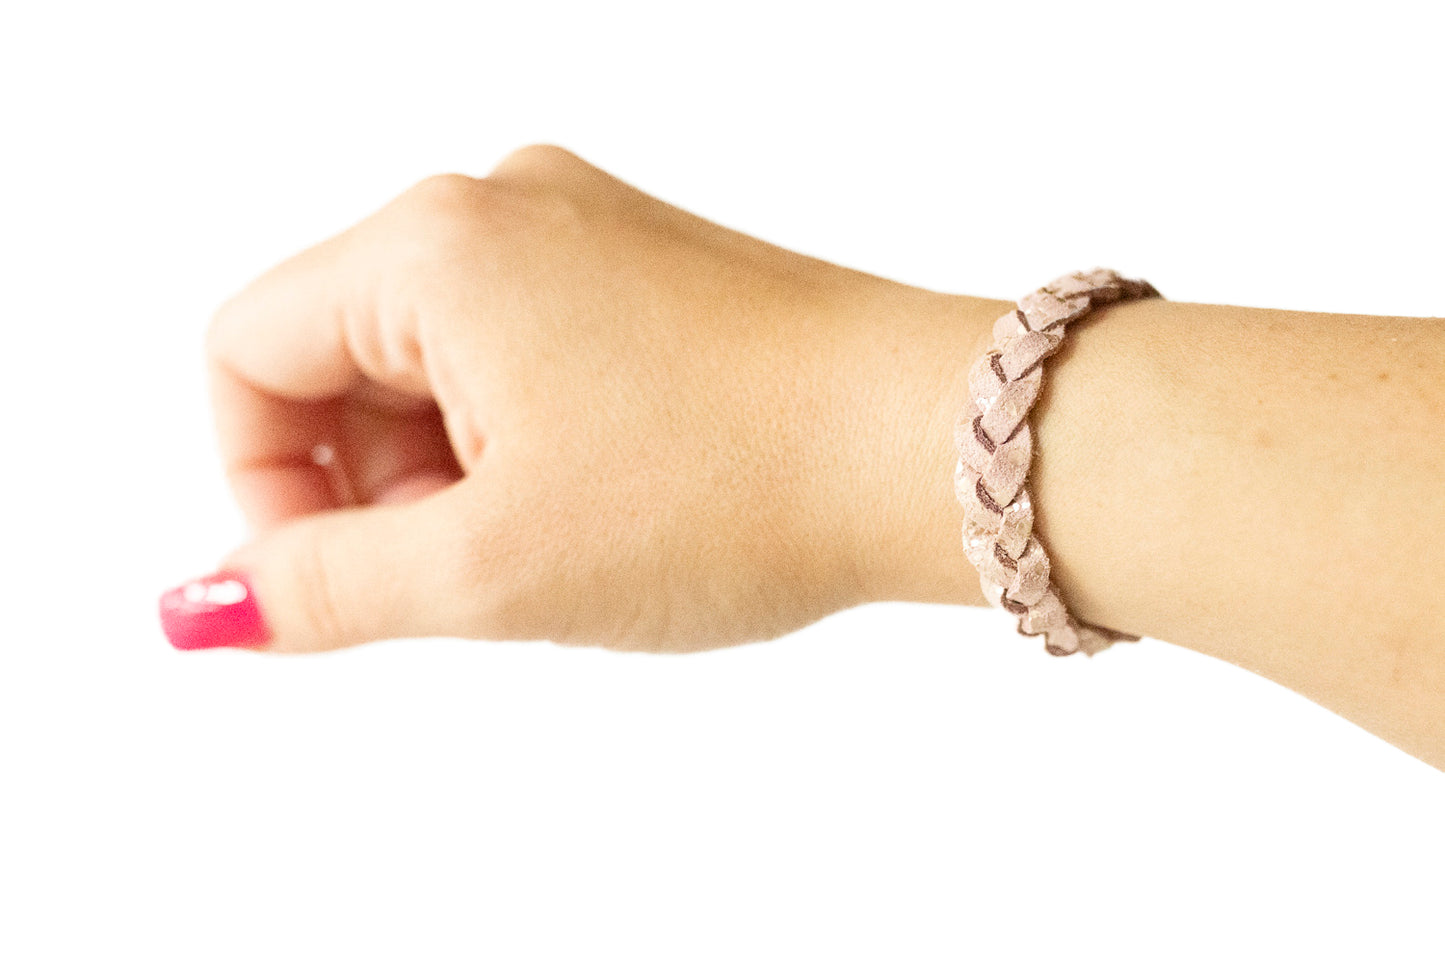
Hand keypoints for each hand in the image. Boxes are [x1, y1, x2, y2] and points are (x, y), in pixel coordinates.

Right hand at [175, 146, 989, 653]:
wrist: (936, 446)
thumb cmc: (737, 483)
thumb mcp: (496, 567)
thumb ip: (327, 589)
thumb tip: (211, 605)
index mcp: (438, 245)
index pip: (247, 354)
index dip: (261, 487)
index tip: (329, 583)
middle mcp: (505, 207)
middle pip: (341, 353)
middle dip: (371, 483)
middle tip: (464, 571)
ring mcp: (588, 231)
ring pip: (437, 362)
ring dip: (452, 469)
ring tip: (550, 542)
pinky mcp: (650, 269)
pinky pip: (526, 354)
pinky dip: (525, 440)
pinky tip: (601, 501)